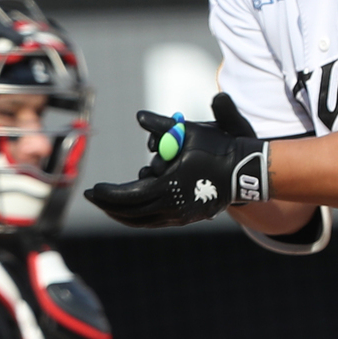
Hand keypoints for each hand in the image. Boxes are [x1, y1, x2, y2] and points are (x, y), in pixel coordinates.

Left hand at [84, 108, 269, 228]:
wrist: (245, 171)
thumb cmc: (217, 148)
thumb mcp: (189, 132)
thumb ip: (161, 124)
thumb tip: (139, 116)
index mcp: (168, 188)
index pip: (128, 196)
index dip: (107, 194)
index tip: (92, 189)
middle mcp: (172, 208)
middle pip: (131, 213)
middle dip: (108, 205)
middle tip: (92, 197)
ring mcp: (180, 216)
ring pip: (142, 221)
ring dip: (121, 214)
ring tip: (107, 205)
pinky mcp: (187, 217)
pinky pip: (154, 222)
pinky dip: (138, 217)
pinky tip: (130, 211)